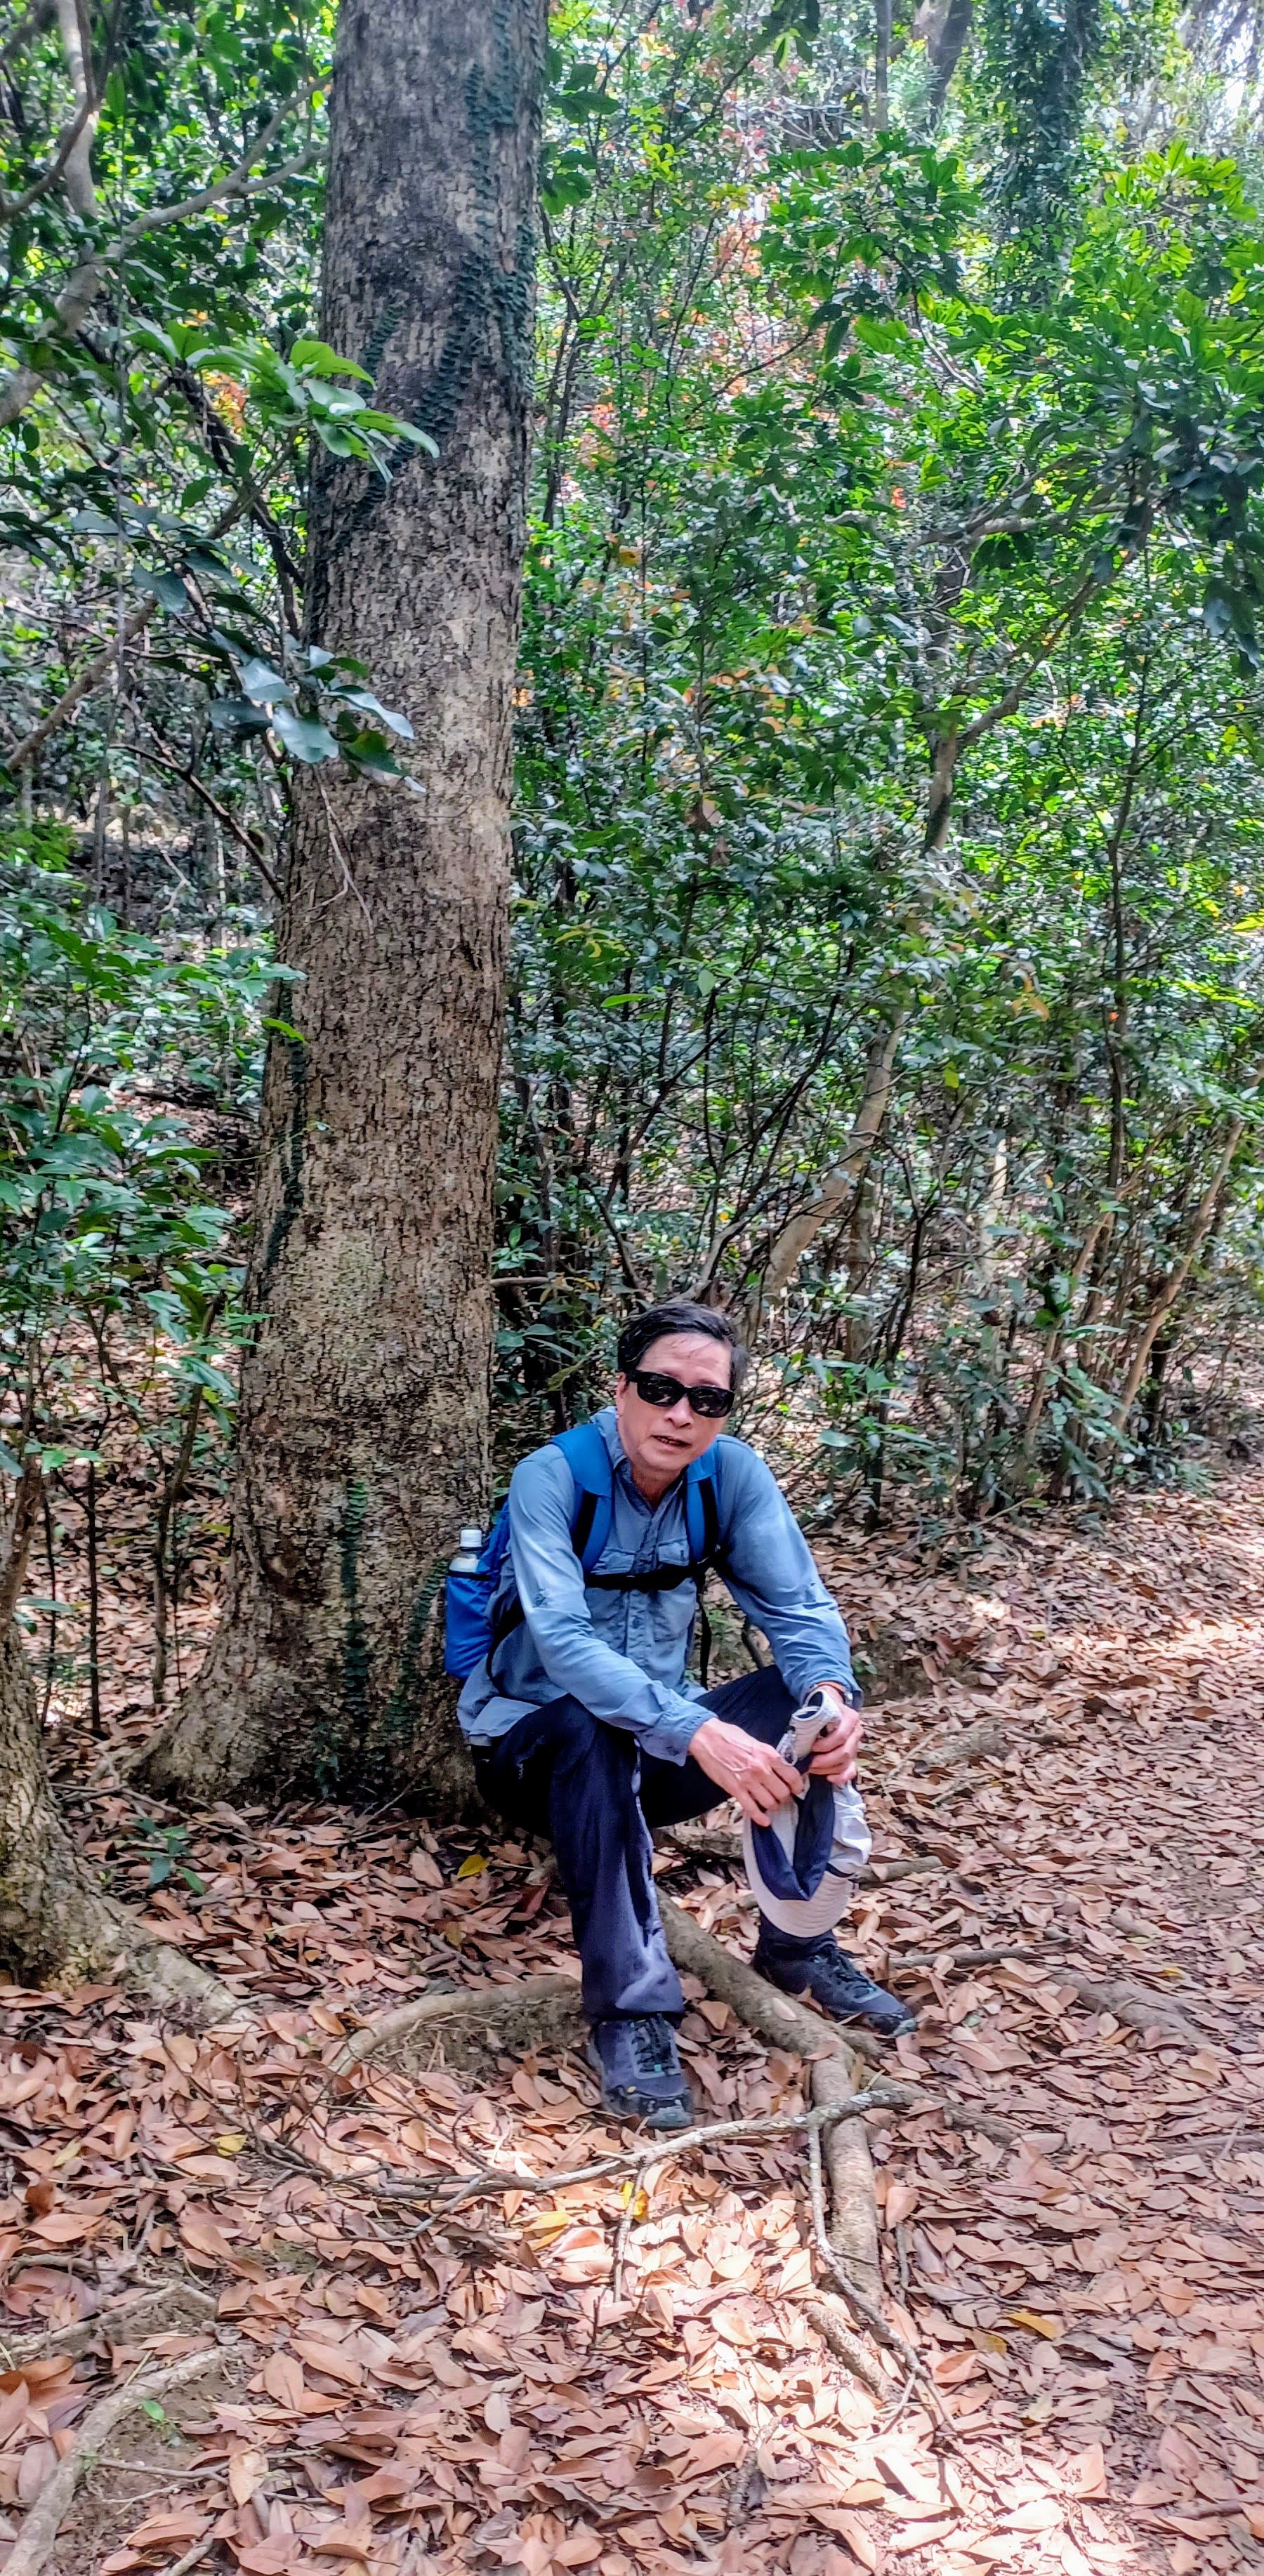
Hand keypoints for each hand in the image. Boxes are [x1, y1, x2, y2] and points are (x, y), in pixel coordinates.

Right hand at [688, 1716, 802, 1826]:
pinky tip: (764, 1821)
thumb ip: (769, 1756)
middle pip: (783, 1793)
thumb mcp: (756, 1742)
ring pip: (770, 1803)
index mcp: (769, 1755)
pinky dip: (760, 1818)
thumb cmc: (730, 1736)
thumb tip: (780, 1768)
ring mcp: (748, 1780)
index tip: (796, 1790)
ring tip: (770, 1805)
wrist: (707, 1738)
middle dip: (783, 1797)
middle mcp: (761, 1769)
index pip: (792, 1776)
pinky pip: (752, 1808)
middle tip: (780, 1797)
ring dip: (772, 1806)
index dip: (797, 1786)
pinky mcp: (735, 1789)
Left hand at [806, 1681, 862, 1784]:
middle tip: (809, 1763)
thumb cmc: (821, 1708)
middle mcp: (856, 1732)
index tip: (810, 1747)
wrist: (830, 1706)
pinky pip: (851, 1771)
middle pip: (845, 1753)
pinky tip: (829, 1778)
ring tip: (812, 1767)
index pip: (841, 1737)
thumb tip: (800, 1735)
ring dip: (827, 1769)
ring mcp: (856, 1745)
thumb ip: (813, 1718)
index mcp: (850, 1718)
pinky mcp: (854, 1756)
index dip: (825, 1745)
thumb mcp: (818, 1707)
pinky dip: (841, 1777)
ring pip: (846, 1763)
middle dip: (825, 1761)